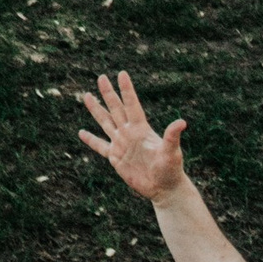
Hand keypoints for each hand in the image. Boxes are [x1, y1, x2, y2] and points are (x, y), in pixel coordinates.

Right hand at [77, 69, 186, 201]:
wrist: (164, 187)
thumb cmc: (171, 169)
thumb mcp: (171, 152)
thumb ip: (172, 137)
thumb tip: (181, 122)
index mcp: (141, 129)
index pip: (132, 105)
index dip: (127, 90)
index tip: (121, 74)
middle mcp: (129, 133)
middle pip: (116, 109)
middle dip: (108, 94)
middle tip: (101, 77)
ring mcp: (121, 144)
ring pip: (105, 123)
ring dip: (96, 110)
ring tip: (87, 96)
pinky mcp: (116, 158)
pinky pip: (100, 146)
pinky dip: (91, 140)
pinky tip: (81, 133)